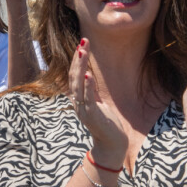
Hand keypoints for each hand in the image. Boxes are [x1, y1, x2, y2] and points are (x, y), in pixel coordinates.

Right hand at [69, 39, 126, 167]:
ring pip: (78, 85)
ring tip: (83, 52)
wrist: (112, 144)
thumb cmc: (106, 122)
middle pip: (74, 77)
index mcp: (78, 99)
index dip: (77, 60)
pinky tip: (88, 75)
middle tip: (83, 42)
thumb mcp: (98, 102)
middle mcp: (77, 103)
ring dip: (80, 67)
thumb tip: (88, 73)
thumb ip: (92, 89)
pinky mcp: (92, 116)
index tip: (82, 44)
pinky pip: (88, 98)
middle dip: (78, 59)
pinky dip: (88, 86)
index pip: (74, 75)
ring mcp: (83, 109)